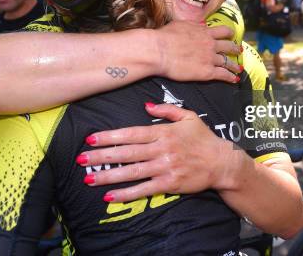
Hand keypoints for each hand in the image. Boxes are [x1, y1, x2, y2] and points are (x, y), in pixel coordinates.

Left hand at [77, 103, 236, 201]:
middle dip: (102, 156)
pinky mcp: (169, 184)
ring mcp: (165, 167)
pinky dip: (126, 194)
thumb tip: (146, 105)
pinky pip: (144, 189)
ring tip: (89, 178)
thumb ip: (167, 109)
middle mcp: (161, 149)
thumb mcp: (188, 116)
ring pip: (132, 172)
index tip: (91, 138)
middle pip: (126, 153)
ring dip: (108, 176)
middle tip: (81, 158)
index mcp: (163, 132)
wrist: (221, 162)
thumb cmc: (203, 138)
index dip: (110, 136)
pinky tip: (111, 196)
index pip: (131, 134)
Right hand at [154, 21, 240, 82]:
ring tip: (239, 69)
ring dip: (235, 66)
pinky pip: (223, 75)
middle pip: (228, 46)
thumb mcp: (181, 24)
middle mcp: (210, 44)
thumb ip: (194, 25)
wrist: (159, 50)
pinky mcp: (207, 72)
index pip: (223, 31)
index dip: (229, 34)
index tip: (231, 35)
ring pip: (228, 62)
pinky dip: (231, 77)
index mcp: (204, 32)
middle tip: (238, 51)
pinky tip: (235, 80)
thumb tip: (203, 25)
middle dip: (235, 49)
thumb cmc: (165, 36)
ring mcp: (210, 58)